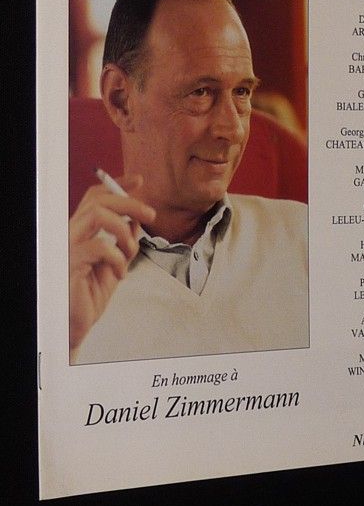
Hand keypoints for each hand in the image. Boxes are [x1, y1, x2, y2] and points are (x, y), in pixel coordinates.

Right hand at [69, 174, 155, 351]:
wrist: (76, 325)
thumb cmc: (90, 294)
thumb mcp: (116, 263)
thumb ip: (124, 241)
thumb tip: (137, 220)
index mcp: (82, 230)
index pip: (96, 196)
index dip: (117, 184)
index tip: (139, 180)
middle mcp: (72, 233)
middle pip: (99, 199)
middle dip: (130, 202)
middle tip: (151, 215)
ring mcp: (69, 246)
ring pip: (98, 215)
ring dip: (123, 229)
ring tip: (131, 251)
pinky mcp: (70, 263)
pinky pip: (100, 246)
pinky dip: (118, 258)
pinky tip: (120, 273)